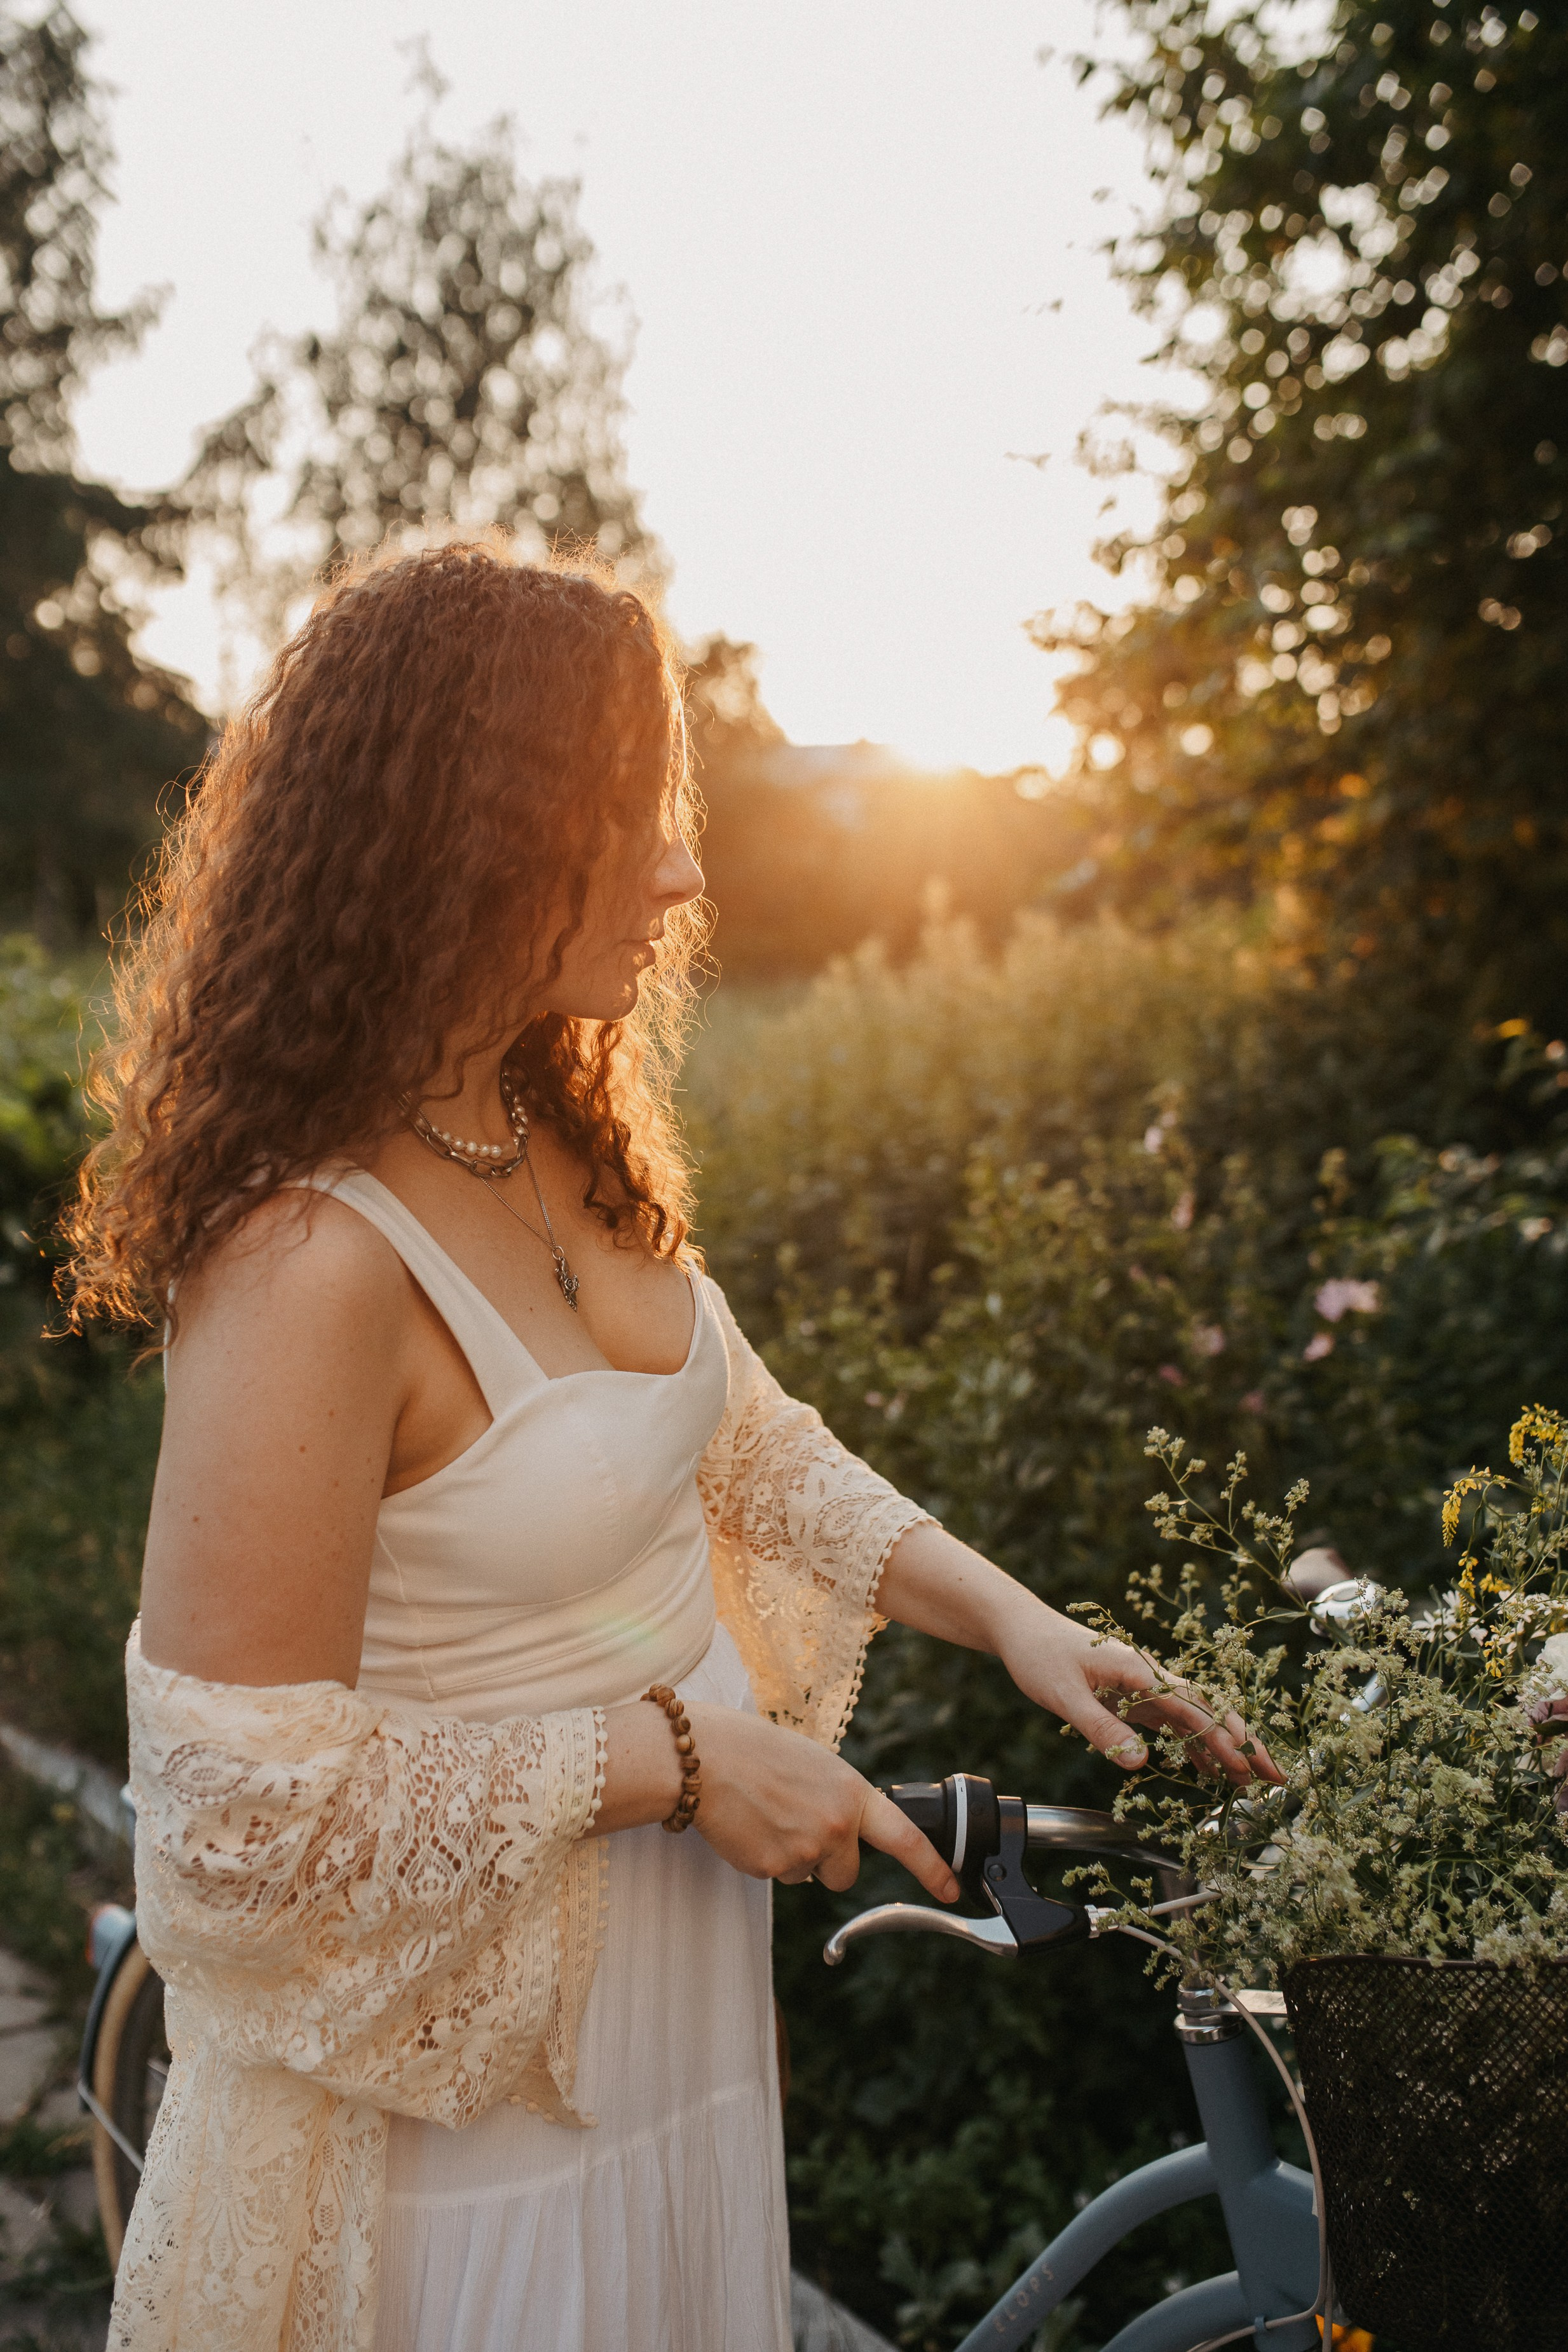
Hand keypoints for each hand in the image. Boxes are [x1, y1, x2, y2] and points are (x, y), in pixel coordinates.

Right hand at [686, 1705, 960, 1900]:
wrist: (700, 1757)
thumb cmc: (752, 1749)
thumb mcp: (813, 1764)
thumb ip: (837, 1798)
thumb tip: (842, 1830)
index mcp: (852, 1792)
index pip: (904, 1838)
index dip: (932, 1868)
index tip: (952, 1889)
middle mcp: (836, 1826)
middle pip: (846, 1872)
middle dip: (827, 1860)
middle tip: (795, 1824)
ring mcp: (805, 1851)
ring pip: (806, 1874)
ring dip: (791, 1856)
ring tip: (764, 1814)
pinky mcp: (771, 1869)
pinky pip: (775, 1875)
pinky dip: (763, 1857)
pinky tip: (748, 1825)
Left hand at [1000, 1606, 1283, 1787]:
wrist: (1023, 1630)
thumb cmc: (1041, 1656)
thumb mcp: (1064, 1695)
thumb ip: (1101, 1727)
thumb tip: (1141, 1763)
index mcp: (1140, 1671)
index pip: (1195, 1708)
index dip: (1224, 1738)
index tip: (1247, 1765)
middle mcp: (1150, 1678)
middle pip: (1209, 1712)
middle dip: (1244, 1744)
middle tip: (1274, 1777)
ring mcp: (1145, 1688)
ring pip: (1196, 1721)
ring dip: (1225, 1749)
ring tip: (1252, 1784)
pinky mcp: (1134, 1698)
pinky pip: (1174, 1724)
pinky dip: (1195, 1747)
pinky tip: (1209, 1772)